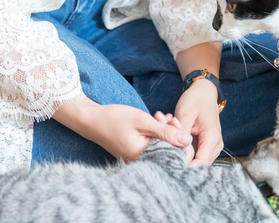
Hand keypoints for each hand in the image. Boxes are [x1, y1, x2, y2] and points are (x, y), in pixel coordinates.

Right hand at [53, 98, 192, 161]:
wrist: (91, 119)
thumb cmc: (115, 118)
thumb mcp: (143, 122)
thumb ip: (166, 132)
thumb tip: (187, 140)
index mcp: (143, 158)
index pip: (173, 154)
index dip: (179, 137)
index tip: (174, 121)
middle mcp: (140, 162)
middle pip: (168, 150)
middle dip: (172, 131)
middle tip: (164, 116)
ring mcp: (137, 158)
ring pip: (161, 145)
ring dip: (164, 130)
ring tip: (158, 115)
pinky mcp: (135, 152)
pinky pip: (153, 144)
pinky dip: (156, 132)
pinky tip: (155, 120)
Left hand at [174, 79, 222, 166]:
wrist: (204, 91)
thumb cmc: (195, 99)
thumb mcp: (184, 114)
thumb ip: (181, 134)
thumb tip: (176, 152)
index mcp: (212, 137)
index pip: (201, 163)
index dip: (185, 167)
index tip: (168, 165)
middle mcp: (216, 144)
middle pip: (199, 165)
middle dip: (182, 160)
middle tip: (165, 152)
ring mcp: (214, 145)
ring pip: (198, 161)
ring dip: (183, 156)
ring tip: (169, 145)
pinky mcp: (208, 144)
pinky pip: (198, 154)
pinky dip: (186, 151)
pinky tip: (175, 142)